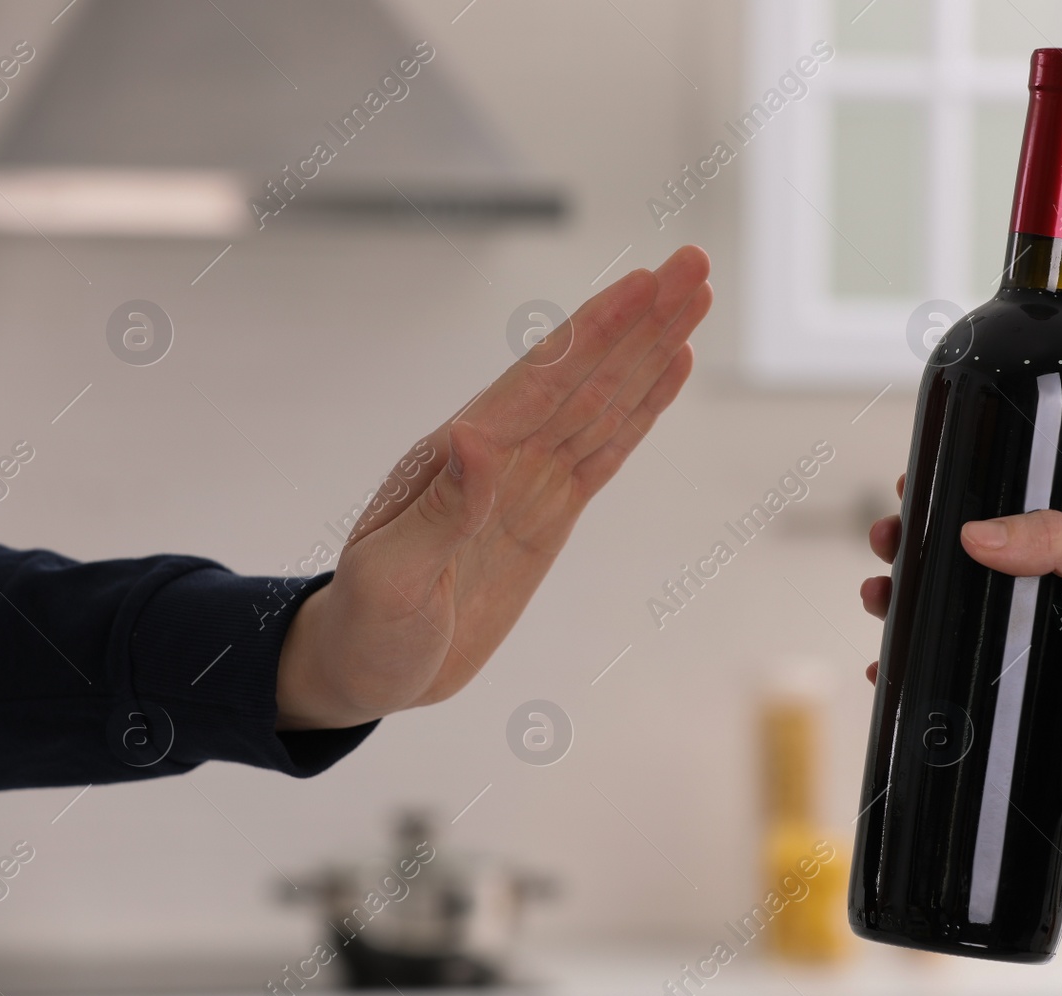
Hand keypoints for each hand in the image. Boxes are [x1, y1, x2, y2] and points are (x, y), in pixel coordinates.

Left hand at [276, 245, 713, 729]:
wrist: (367, 667)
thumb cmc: (367, 629)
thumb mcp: (392, 580)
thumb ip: (439, 513)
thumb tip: (475, 437)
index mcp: (458, 459)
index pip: (542, 383)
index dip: (597, 334)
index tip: (645, 286)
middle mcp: (499, 454)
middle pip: (583, 373)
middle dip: (638, 319)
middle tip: (693, 263)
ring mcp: (527, 479)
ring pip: (602, 399)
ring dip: (649, 347)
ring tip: (694, 295)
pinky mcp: (548, 510)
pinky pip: (605, 448)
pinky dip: (641, 407)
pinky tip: (669, 367)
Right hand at [859, 476, 1061, 825]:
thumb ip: (1059, 541)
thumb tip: (977, 535)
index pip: (1004, 521)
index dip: (956, 506)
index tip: (914, 494)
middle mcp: (1055, 604)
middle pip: (967, 573)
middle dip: (917, 556)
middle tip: (886, 544)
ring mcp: (1042, 657)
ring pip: (961, 629)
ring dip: (913, 613)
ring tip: (879, 599)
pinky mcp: (1036, 709)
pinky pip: (971, 693)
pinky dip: (927, 682)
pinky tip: (891, 673)